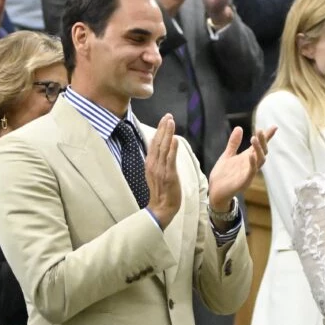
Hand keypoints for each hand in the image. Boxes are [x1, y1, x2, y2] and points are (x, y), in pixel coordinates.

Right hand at [145, 114, 181, 228]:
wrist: (161, 209)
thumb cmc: (161, 192)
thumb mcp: (156, 174)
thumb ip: (157, 160)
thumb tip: (160, 147)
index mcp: (150, 163)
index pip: (154, 143)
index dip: (159, 130)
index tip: (164, 119)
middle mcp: (153, 165)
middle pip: (157, 142)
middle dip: (163, 128)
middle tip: (168, 115)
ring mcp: (160, 170)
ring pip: (163, 148)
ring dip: (167, 134)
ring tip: (170, 121)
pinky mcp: (168, 175)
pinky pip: (170, 160)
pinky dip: (172, 148)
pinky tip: (174, 139)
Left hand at [207, 125, 274, 211]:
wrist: (215, 191)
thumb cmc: (222, 175)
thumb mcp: (227, 155)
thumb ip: (234, 143)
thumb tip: (239, 127)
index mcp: (247, 158)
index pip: (259, 146)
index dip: (267, 137)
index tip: (274, 127)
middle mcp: (250, 165)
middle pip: (262, 151)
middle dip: (263, 141)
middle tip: (260, 130)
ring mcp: (249, 173)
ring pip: (260, 161)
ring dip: (258, 150)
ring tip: (254, 138)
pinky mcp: (244, 182)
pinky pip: (251, 172)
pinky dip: (252, 163)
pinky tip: (250, 155)